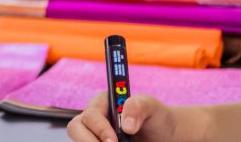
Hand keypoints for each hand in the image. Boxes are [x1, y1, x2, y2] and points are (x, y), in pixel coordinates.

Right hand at [67, 93, 204, 141]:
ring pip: (80, 141)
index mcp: (101, 103)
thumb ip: (138, 107)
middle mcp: (94, 120)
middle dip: (88, 141)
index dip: (99, 129)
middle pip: (75, 129)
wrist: (165, 136)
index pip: (90, 115)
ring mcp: (95, 135)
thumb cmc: (157, 117)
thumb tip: (126, 125)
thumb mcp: (152, 107)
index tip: (113, 141)